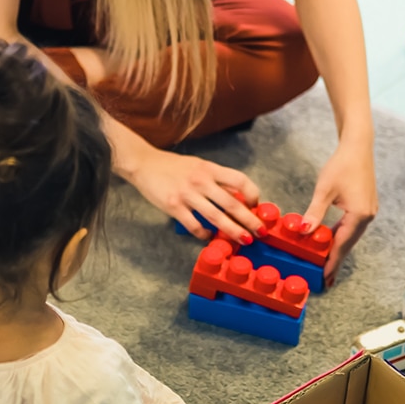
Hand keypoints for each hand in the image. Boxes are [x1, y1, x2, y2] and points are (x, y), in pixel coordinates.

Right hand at [128, 149, 261, 243]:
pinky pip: (194, 225)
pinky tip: (209, 237)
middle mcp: (201, 180)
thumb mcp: (199, 166)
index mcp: (210, 168)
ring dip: (233, 230)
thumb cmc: (173, 166)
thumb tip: (236, 197)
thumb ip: (216, 179)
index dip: (253, 194)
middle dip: (249, 219)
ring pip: (217, 217)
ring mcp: (187, 194)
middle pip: (232, 203)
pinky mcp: (174, 206)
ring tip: (244, 239)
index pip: (240, 180)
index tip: (256, 206)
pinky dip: (204, 234)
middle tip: (260, 231)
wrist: (144, 164)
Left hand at [303, 137, 377, 281]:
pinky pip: (353, 227)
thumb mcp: (324, 190)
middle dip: (336, 260)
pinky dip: (342, 236)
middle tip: (326, 279)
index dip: (333, 262)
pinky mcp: (366, 206)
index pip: (342, 244)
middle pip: (348, 243)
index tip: (325, 278)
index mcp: (359, 215)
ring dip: (339, 249)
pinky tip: (332, 241)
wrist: (358, 147)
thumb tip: (304, 231)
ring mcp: (368, 211)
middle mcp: (367, 216)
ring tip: (327, 264)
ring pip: (351, 236)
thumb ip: (314, 213)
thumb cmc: (341, 165)